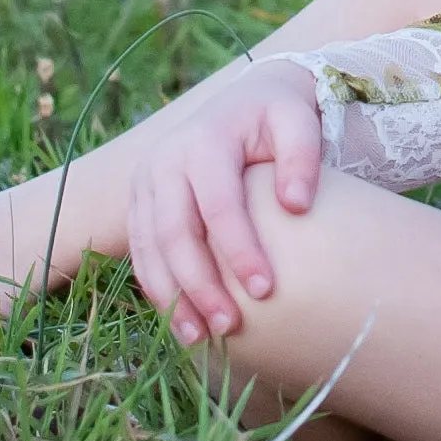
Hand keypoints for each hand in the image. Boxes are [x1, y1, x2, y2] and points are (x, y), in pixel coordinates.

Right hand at [121, 59, 326, 341]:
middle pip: (175, 233)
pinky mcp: (139, 204)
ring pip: (149, 249)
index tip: (267, 291)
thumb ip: (302, 157)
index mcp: (204, 140)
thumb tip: (296, 206)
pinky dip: (158, 290)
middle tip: (231, 327)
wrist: (240, 101)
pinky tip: (181, 324)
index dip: (239, 249)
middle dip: (200, 285)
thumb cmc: (276, 118)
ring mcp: (144, 183)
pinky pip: (140, 252)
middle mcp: (164, 161)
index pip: (218, 204)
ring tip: (201, 339)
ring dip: (172, 297)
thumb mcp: (297, 121)